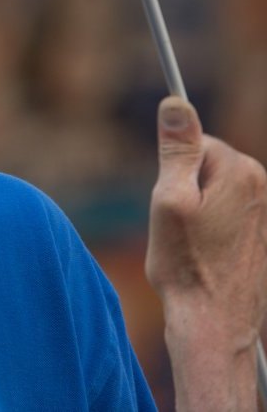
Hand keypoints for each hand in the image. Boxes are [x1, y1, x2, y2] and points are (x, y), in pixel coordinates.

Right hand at [146, 96, 266, 409]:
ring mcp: (264, 210)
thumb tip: (176, 102)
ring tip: (189, 241)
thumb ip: (176, 148)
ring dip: (195, 208)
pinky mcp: (260, 232)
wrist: (214, 320)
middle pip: (205, 163)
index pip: (194, 142)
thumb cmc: (186, 264)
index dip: (170, 170)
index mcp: (240, 171)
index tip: (167, 201)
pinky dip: (209, 227)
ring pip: (213, 188)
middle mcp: (261, 186)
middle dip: (183, 186)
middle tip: (174, 223)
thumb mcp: (168, 199)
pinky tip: (204, 253)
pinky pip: (223, 212)